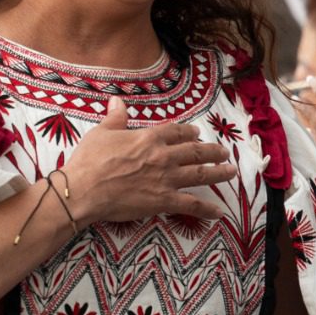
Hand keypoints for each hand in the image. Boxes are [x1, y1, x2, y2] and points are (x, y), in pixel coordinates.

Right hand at [59, 101, 235, 225]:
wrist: (84, 189)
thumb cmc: (89, 161)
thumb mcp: (101, 133)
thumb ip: (115, 117)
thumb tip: (116, 101)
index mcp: (149, 137)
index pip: (176, 131)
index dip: (189, 132)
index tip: (196, 134)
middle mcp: (163, 156)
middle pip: (195, 151)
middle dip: (213, 151)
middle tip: (224, 152)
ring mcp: (166, 179)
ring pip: (201, 173)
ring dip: (219, 172)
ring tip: (231, 172)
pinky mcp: (164, 200)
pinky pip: (192, 204)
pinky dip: (207, 209)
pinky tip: (219, 212)